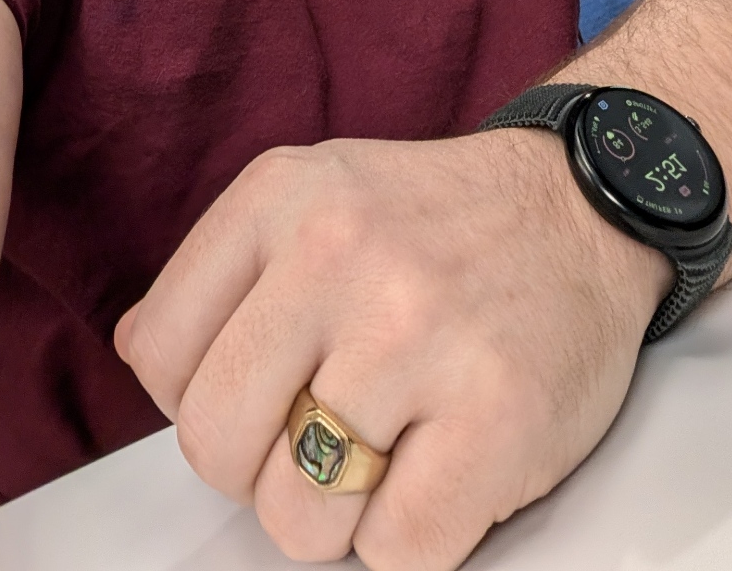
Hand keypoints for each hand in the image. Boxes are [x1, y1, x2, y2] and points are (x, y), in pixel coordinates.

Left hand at [115, 132, 669, 568]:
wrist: (584, 206)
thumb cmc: (436, 226)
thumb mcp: (312, 196)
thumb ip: (223, 274)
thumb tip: (147, 362)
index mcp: (281, 196)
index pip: (160, 356)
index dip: (198, 401)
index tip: (256, 393)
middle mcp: (341, 253)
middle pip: (216, 445)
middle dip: (257, 470)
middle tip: (314, 440)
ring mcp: (421, 332)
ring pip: (298, 515)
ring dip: (336, 514)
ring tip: (384, 453)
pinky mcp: (498, 413)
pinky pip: (396, 551)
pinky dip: (409, 538)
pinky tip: (438, 471)